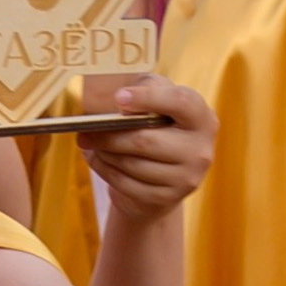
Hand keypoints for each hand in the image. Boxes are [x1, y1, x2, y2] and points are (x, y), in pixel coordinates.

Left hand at [85, 73, 212, 219]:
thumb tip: (116, 92)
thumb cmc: (158, 127)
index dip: (148, 97)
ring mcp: (187, 177)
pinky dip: (105, 170)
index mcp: (202, 118)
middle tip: (84, 129)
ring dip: (104, 152)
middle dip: (109, 134)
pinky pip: (126, 184)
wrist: (165, 176)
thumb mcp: (158, 102)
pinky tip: (98, 159)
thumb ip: (144, 88)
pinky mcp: (167, 198)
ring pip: (132, 163)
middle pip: (146, 139)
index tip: (119, 97)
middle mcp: (201, 149)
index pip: (180, 102)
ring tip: (90, 143)